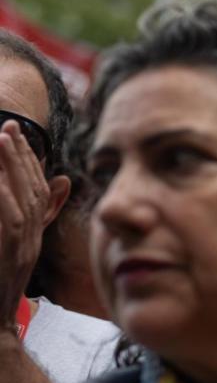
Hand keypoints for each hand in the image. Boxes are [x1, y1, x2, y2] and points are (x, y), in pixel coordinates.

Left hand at [0, 121, 50, 326]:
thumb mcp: (11, 255)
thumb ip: (25, 224)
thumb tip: (46, 193)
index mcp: (31, 240)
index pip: (38, 194)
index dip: (29, 163)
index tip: (17, 137)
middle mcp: (31, 241)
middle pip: (32, 191)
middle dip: (21, 156)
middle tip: (9, 127)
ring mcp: (21, 248)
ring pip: (21, 198)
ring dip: (13, 167)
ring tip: (2, 139)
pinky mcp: (8, 252)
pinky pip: (9, 217)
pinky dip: (4, 192)